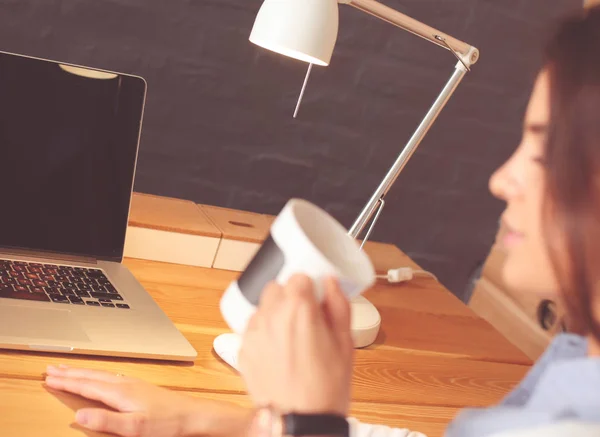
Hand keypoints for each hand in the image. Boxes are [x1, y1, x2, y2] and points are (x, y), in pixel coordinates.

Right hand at [45, 366, 250, 436]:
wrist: (192, 414)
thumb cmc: (166, 423)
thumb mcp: (134, 428)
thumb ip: (107, 421)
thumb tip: (79, 416)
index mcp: (119, 394)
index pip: (86, 386)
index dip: (66, 382)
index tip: (48, 378)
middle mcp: (124, 384)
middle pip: (91, 376)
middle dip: (70, 373)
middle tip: (50, 368)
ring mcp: (132, 383)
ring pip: (101, 375)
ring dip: (82, 372)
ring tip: (68, 369)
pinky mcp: (139, 387)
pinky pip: (111, 376)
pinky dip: (97, 375)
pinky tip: (99, 377)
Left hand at [239, 275, 353, 415]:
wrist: (300, 423)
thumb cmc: (325, 388)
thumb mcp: (345, 343)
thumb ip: (338, 305)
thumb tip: (330, 284)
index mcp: (298, 309)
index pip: (298, 277)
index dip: (308, 287)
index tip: (314, 299)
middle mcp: (271, 316)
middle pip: (275, 288)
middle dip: (289, 298)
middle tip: (303, 319)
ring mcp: (254, 333)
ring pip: (261, 308)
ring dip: (274, 315)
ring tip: (290, 339)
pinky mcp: (243, 350)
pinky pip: (252, 330)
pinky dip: (263, 334)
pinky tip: (278, 353)